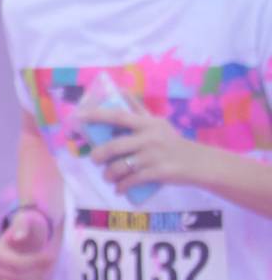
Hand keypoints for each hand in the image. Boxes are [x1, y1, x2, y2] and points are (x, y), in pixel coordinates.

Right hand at [0, 210, 57, 279]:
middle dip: (38, 270)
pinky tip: (38, 277)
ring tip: (43, 268)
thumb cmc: (29, 230)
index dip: (37, 262)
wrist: (28, 239)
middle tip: (49, 260)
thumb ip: (23, 224)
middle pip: (19, 277)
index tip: (51, 256)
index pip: (17, 265)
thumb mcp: (27, 222)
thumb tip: (18, 237)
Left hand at [85, 106, 202, 190]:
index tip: (78, 117)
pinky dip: (121, 187)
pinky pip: (131, 181)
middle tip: (96, 160)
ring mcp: (154, 156)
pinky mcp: (158, 173)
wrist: (199, 163)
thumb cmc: (173, 142)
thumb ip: (138, 110)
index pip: (118, 116)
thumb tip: (121, 90)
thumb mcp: (158, 124)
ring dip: (108, 175)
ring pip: (119, 167)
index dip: (97, 116)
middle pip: (113, 147)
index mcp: (147, 124)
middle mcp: (150, 138)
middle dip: (98, 156)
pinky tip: (119, 189)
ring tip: (108, 177)